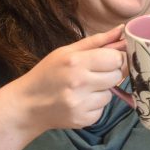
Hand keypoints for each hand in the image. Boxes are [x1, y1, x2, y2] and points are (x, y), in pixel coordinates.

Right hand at [11, 25, 127, 131]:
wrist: (27, 105)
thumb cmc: (48, 74)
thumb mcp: (66, 52)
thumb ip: (97, 41)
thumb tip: (122, 30)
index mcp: (76, 62)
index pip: (116, 58)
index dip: (116, 57)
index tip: (108, 59)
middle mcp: (79, 83)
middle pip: (117, 75)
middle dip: (110, 73)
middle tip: (93, 74)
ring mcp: (81, 104)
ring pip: (111, 94)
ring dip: (102, 90)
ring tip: (83, 89)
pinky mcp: (83, 120)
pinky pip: (103, 109)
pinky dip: (95, 105)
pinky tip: (80, 101)